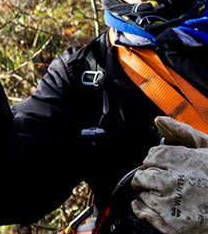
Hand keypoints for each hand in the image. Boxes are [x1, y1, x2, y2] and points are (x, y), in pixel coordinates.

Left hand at [131, 116, 207, 233]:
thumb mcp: (206, 148)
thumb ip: (182, 133)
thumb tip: (160, 120)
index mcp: (177, 160)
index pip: (150, 158)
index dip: (156, 162)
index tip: (163, 166)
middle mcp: (169, 181)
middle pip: (143, 177)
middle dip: (151, 179)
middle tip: (164, 182)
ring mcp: (169, 204)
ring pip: (143, 196)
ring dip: (150, 195)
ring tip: (168, 196)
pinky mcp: (170, 224)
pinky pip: (145, 215)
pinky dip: (145, 211)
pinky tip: (158, 208)